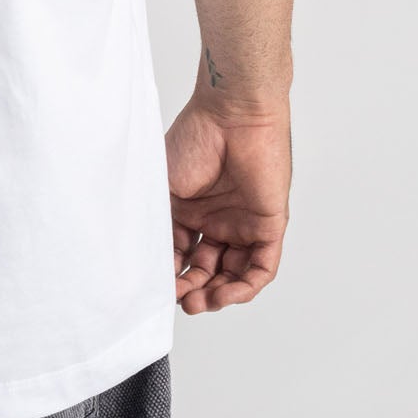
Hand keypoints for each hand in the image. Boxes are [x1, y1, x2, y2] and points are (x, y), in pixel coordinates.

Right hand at [165, 93, 290, 312]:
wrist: (232, 114)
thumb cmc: (194, 140)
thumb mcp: (164, 188)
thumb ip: (160, 225)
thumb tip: (148, 265)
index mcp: (190, 210)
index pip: (181, 255)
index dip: (171, 274)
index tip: (157, 287)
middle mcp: (217, 220)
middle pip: (207, 270)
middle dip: (193, 290)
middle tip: (181, 301)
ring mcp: (243, 224)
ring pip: (233, 274)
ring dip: (217, 294)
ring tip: (198, 303)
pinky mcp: (269, 226)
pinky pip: (261, 267)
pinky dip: (244, 287)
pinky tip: (223, 293)